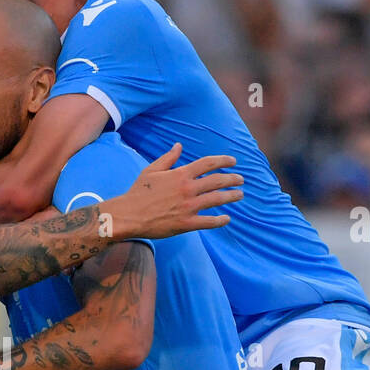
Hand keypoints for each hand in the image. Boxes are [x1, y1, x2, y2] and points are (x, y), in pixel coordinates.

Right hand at [108, 143, 241, 239]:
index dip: (223, 160)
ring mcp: (188, 207)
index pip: (208, 163)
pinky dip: (220, 220)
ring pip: (217, 199)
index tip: (233, 161)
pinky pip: (208, 222)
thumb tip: (178, 146)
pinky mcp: (186, 224)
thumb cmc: (138, 192)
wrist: (128, 215)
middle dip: (232, 179)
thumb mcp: (151, 170)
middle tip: (240, 180)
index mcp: (180, 174)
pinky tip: (227, 218)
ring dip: (231, 196)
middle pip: (217, 180)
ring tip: (239, 195)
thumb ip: (168, 158)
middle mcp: (187, 189)